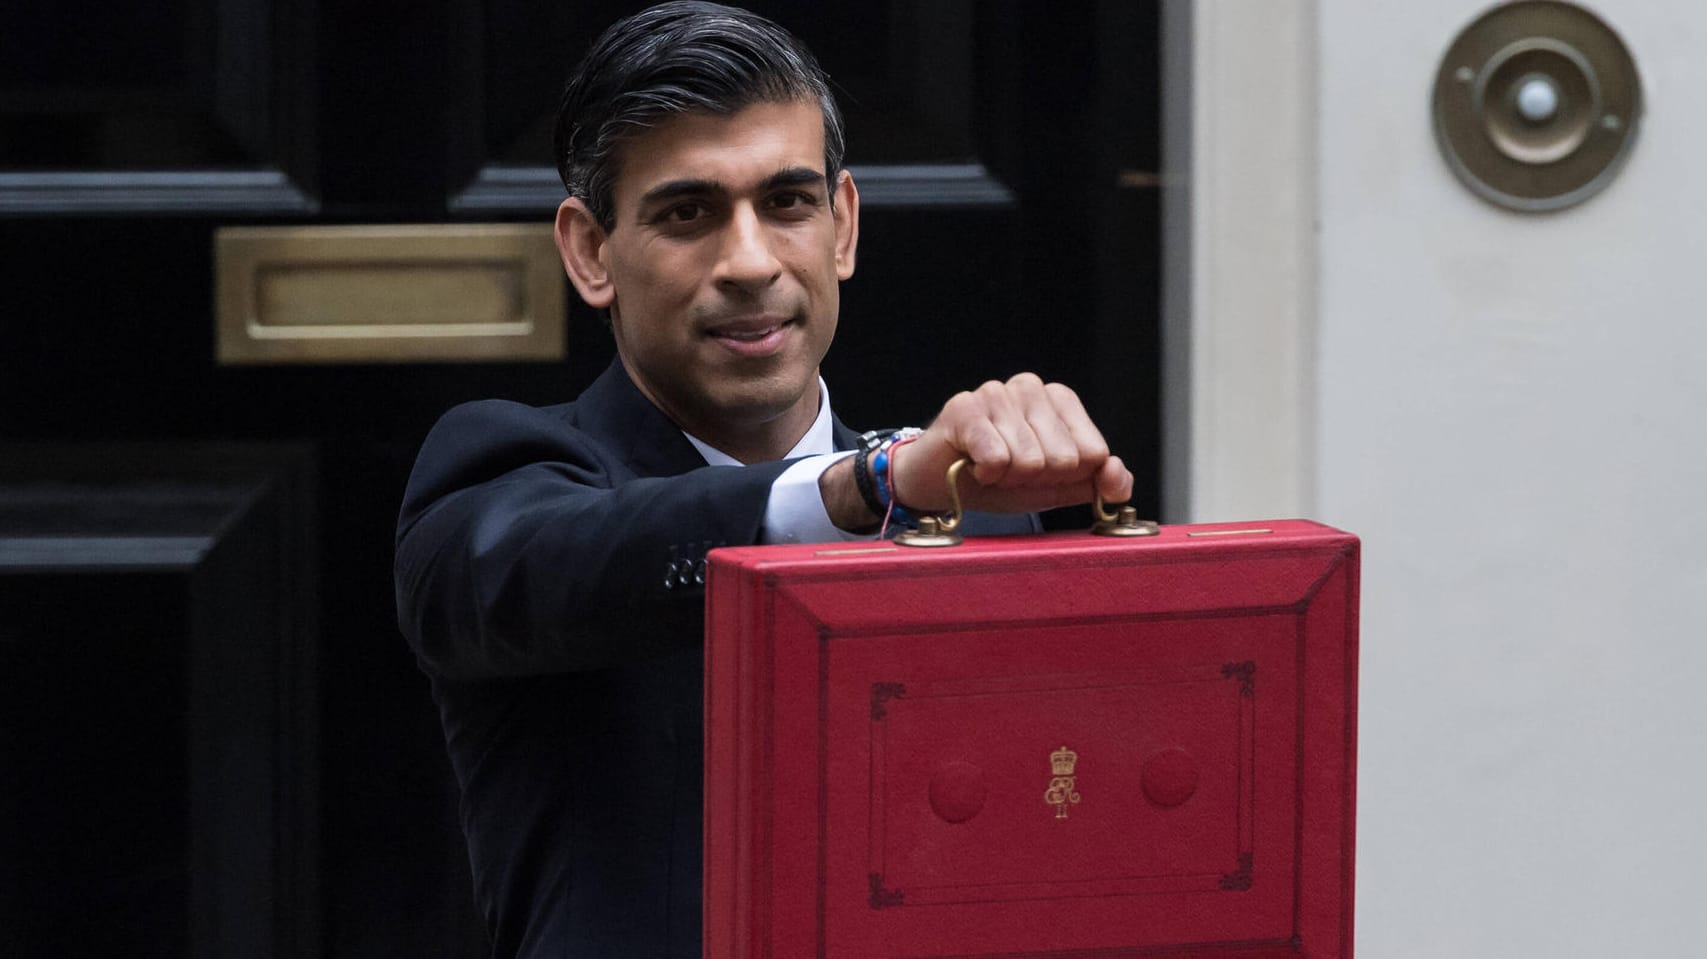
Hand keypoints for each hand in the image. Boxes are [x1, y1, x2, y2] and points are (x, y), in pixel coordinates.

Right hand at [888, 374, 1131, 514]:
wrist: (938, 483)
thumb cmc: (998, 480)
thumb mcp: (1056, 488)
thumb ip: (1096, 483)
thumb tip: (1117, 476)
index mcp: (1060, 400)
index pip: (1094, 453)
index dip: (1066, 477)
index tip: (1039, 473)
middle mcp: (1031, 387)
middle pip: (1064, 459)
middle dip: (1036, 479)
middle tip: (1009, 471)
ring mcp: (997, 393)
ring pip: (1030, 461)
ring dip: (1008, 478)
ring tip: (989, 467)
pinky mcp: (964, 407)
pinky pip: (997, 457)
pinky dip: (985, 474)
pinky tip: (972, 464)